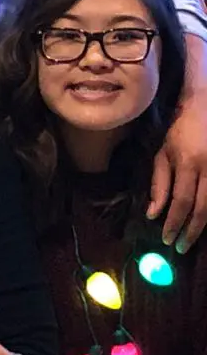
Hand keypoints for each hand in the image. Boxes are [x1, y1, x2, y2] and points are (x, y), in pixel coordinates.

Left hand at [150, 92, 206, 251]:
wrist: (205, 106)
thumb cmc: (180, 129)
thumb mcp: (163, 152)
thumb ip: (159, 183)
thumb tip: (153, 214)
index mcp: (188, 163)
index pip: (181, 202)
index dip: (174, 223)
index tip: (167, 239)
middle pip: (202, 209)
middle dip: (191, 232)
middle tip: (181, 248)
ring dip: (203, 226)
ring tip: (192, 239)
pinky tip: (204, 222)